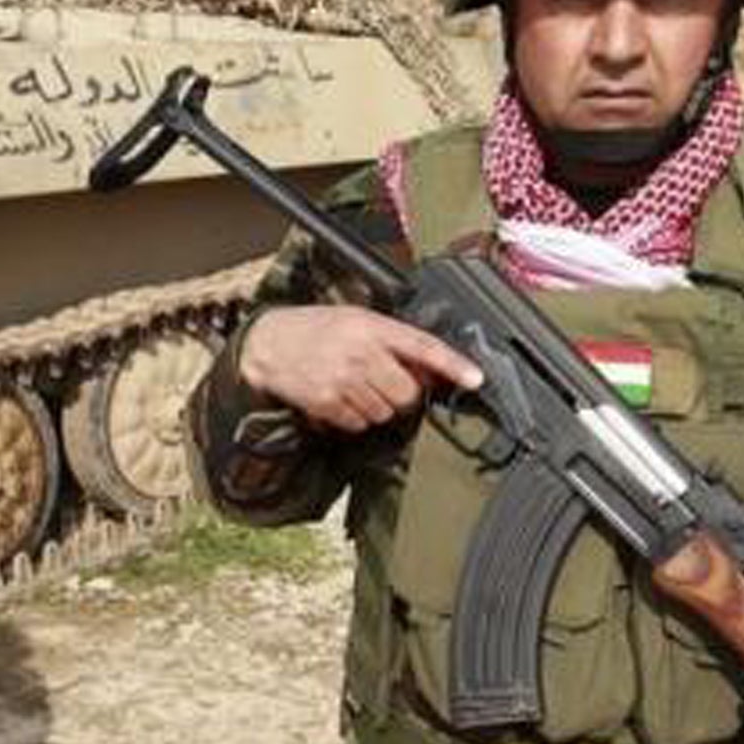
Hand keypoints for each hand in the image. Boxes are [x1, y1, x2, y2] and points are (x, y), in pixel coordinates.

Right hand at [239, 305, 483, 433]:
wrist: (268, 343)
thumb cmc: (316, 329)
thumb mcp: (357, 319)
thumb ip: (393, 341)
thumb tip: (428, 372)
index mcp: (372, 326)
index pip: (422, 347)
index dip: (453, 365)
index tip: (475, 378)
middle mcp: (360, 353)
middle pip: (407, 393)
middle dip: (402, 395)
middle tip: (383, 382)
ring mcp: (343, 380)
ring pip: (385, 413)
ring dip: (376, 406)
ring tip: (355, 386)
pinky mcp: (326, 403)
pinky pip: (359, 424)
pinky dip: (354, 417)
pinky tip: (340, 398)